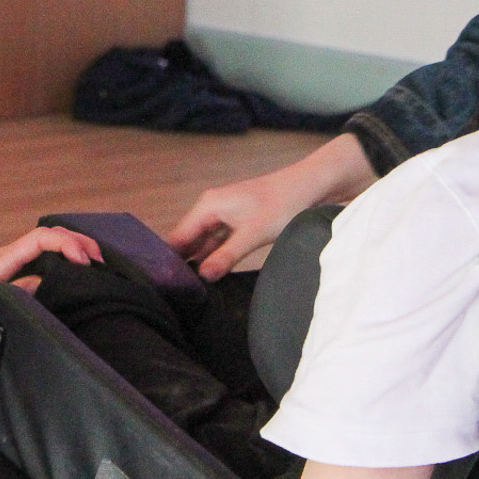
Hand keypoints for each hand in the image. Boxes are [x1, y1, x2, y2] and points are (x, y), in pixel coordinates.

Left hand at [0, 226, 101, 366]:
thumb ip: (6, 303)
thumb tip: (40, 290)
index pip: (38, 239)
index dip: (65, 243)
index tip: (84, 261)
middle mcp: (6, 258)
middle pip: (47, 237)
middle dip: (77, 242)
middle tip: (102, 260)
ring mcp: (9, 266)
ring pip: (47, 247)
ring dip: (72, 249)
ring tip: (97, 266)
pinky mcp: (11, 277)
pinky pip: (42, 261)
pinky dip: (63, 263)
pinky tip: (76, 277)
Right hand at [167, 133, 376, 279]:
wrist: (311, 187)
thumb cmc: (282, 203)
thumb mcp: (252, 235)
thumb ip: (225, 256)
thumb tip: (202, 276)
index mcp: (208, 206)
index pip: (178, 236)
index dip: (171, 259)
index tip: (167, 283)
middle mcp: (212, 208)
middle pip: (190, 240)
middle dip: (185, 262)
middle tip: (181, 291)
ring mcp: (226, 215)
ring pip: (206, 243)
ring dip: (203, 261)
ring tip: (195, 288)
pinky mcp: (240, 223)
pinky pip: (221, 243)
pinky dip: (218, 256)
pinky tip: (216, 274)